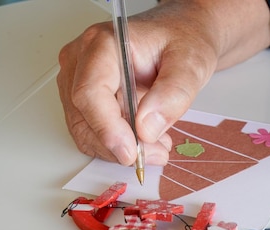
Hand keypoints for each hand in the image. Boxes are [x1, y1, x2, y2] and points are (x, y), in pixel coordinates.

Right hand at [56, 0, 269, 165]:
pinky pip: (91, 132)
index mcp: (104, 44)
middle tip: (157, 153)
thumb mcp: (191, 63)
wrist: (181, 36)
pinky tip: (146, 140)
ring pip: (85, 130)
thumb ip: (172, 94)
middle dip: (119, 145)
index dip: (108, 128)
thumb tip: (146, 128)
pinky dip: (117, 145)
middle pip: (84, 116)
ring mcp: (78, 79)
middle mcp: (82, 59)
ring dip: (119, 148)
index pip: (90, 92)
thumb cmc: (183, 41)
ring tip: (157, 146)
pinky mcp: (85, 98)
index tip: (131, 152)